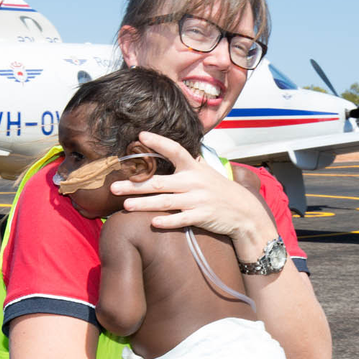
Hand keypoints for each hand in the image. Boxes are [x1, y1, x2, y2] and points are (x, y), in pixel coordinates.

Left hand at [109, 131, 271, 240]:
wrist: (244, 212)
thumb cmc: (221, 191)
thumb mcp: (208, 172)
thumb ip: (190, 163)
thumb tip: (172, 151)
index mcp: (194, 168)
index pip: (175, 150)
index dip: (158, 142)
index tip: (140, 136)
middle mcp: (194, 182)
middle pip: (159, 182)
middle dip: (135, 184)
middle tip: (113, 187)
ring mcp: (197, 200)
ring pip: (165, 202)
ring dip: (143, 203)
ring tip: (125, 205)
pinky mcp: (202, 216)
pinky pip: (181, 219)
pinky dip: (167, 221)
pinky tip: (153, 222)